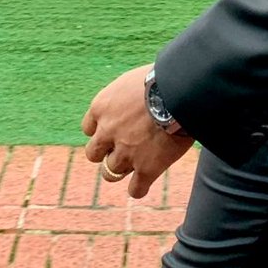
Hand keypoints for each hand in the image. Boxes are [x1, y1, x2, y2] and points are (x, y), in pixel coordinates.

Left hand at [82, 64, 193, 198]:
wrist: (178, 91)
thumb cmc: (160, 78)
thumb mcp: (132, 80)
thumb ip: (124, 96)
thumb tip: (130, 98)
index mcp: (101, 107)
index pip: (88, 127)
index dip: (101, 130)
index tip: (112, 129)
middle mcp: (107, 132)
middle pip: (94, 154)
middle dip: (106, 152)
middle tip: (123, 147)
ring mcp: (125, 153)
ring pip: (111, 173)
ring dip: (122, 169)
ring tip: (138, 162)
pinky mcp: (146, 168)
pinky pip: (135, 190)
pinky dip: (139, 187)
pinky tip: (146, 181)